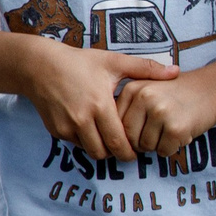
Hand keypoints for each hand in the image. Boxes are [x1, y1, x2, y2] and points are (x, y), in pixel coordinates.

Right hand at [21, 44, 178, 160]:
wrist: (39, 65)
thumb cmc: (80, 62)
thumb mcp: (114, 61)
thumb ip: (146, 68)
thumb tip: (176, 71)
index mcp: (100, 105)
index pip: (119, 141)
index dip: (131, 149)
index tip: (141, 147)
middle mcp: (81, 120)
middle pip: (105, 152)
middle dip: (119, 153)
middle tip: (129, 149)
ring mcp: (66, 127)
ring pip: (90, 151)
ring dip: (103, 148)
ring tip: (113, 139)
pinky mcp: (55, 130)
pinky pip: (76, 144)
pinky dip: (87, 141)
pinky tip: (94, 129)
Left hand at [118, 67, 215, 159]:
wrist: (214, 88)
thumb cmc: (178, 93)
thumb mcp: (149, 89)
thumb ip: (128, 106)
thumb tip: (109, 136)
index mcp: (134, 88)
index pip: (117, 123)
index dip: (127, 133)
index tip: (140, 132)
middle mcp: (145, 98)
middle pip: (128, 137)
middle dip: (140, 142)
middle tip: (156, 135)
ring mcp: (161, 112)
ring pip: (145, 146)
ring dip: (157, 146)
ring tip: (170, 131)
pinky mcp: (176, 128)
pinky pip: (163, 151)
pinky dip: (171, 148)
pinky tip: (181, 134)